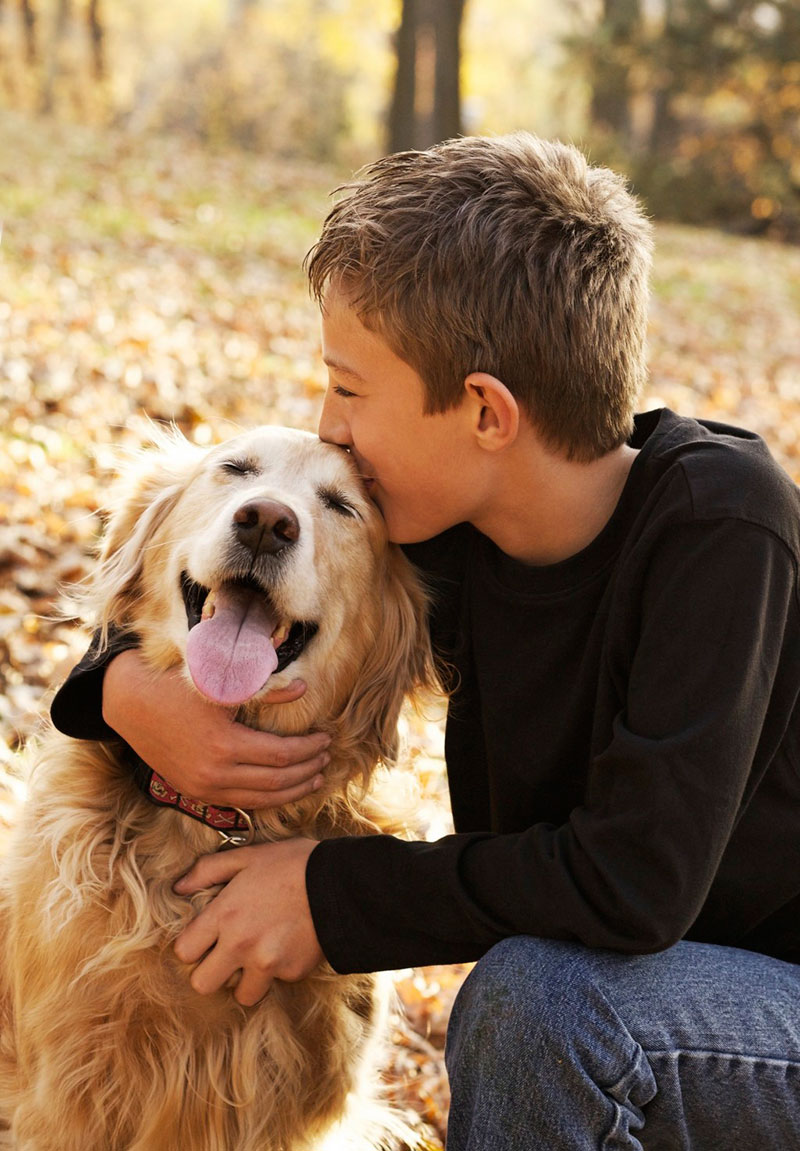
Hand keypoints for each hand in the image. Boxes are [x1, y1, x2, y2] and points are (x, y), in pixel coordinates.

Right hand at [103, 650, 329, 808]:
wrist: (132, 704)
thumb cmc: (178, 687)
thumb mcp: (223, 684)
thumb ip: (266, 689)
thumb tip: (304, 688)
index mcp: (224, 745)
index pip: (282, 755)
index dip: (309, 749)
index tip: (326, 739)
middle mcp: (214, 774)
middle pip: (276, 782)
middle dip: (307, 771)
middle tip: (326, 758)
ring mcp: (202, 788)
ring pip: (260, 799)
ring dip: (291, 791)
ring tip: (313, 778)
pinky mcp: (194, 793)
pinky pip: (239, 802)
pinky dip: (265, 798)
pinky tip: (282, 789)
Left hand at [173, 839, 322, 1004]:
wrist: (343, 882)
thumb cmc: (292, 864)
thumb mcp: (247, 856)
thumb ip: (208, 870)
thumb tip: (178, 887)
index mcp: (225, 915)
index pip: (184, 952)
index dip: (192, 945)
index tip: (205, 938)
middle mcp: (241, 945)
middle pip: (202, 984)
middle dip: (210, 972)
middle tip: (226, 955)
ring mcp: (268, 964)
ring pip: (241, 995)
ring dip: (246, 980)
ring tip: (259, 955)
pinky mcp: (292, 973)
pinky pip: (276, 983)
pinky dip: (279, 970)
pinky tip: (289, 945)